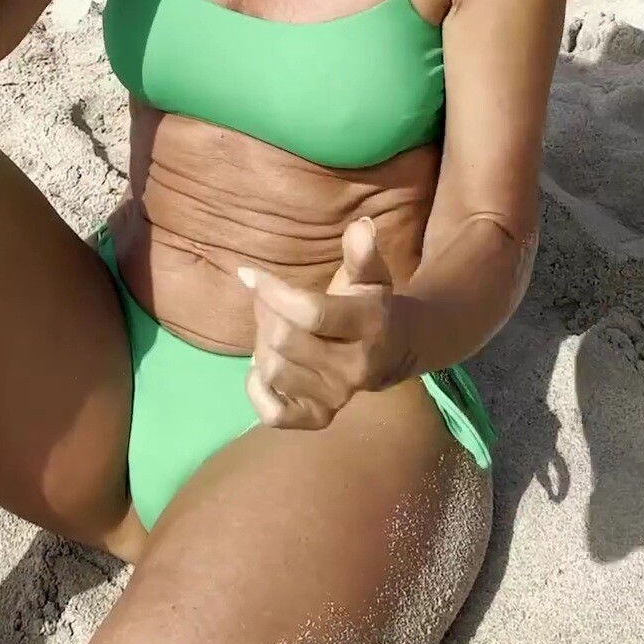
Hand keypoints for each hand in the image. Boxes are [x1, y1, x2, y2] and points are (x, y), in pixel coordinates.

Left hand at [239, 218, 414, 429]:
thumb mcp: (371, 275)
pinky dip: (256, 390)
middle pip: (284, 339)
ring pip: (274, 370)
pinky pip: (274, 414)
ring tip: (270, 327)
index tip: (248, 274)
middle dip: (266, 312)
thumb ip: (363, 253)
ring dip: (261, 344)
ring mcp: (336, 397)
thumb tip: (360, 225)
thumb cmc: (372, 304)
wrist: (395, 352)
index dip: (274, 292)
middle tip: (266, 298)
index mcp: (368, 326)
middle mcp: (353, 367)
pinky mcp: (320, 417)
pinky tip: (259, 369)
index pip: (311, 312)